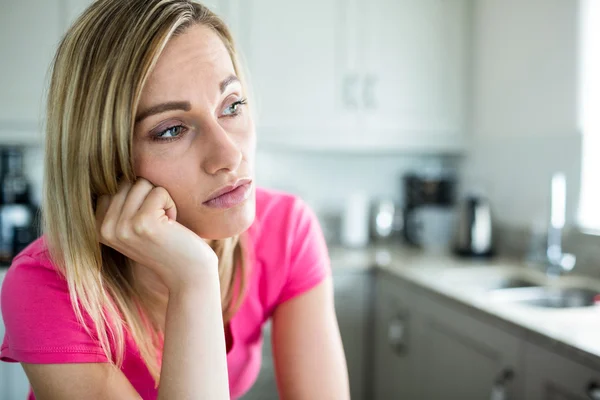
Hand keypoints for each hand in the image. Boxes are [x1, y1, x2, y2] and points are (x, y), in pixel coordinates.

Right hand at [96, 178, 217, 291]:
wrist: (188, 273)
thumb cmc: (167, 243)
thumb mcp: (134, 223)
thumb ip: (120, 201)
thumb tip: (113, 164)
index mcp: (97, 228)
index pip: (114, 185)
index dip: (138, 198)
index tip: (146, 224)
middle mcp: (104, 228)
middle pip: (127, 182)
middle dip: (150, 197)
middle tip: (158, 226)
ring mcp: (122, 227)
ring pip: (143, 183)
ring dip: (161, 201)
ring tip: (164, 226)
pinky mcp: (143, 222)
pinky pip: (159, 191)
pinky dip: (171, 205)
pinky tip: (172, 228)